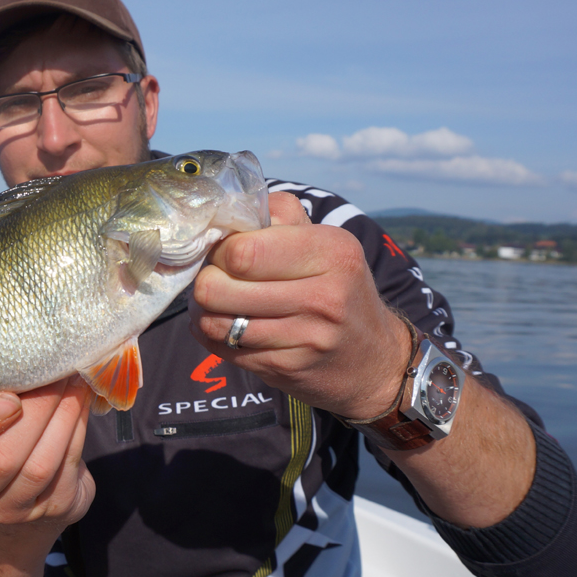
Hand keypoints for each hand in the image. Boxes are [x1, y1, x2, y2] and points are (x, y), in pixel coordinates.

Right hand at [0, 377, 95, 529]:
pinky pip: (67, 466)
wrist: (18, 492)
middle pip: (1, 460)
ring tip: (71, 381)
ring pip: (39, 466)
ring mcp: (13, 510)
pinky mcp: (53, 507)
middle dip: (33, 412)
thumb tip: (12, 354)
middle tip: (53, 372)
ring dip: (62, 416)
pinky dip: (77, 428)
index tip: (8, 398)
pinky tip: (81, 401)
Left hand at [189, 192, 410, 419]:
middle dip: (206, 280)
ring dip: (205, 311)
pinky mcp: (286, 369)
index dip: (220, 250)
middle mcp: (324, 296)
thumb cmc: (334, 286)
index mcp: (331, 251)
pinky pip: (223, 349)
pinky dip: (214, 336)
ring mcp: (306, 338)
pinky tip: (227, 326)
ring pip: (214, 322)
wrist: (371, 358)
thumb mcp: (322, 241)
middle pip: (218, 288)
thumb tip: (230, 207)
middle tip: (216, 278)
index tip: (225, 251)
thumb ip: (278, 215)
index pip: (241, 250)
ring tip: (217, 302)